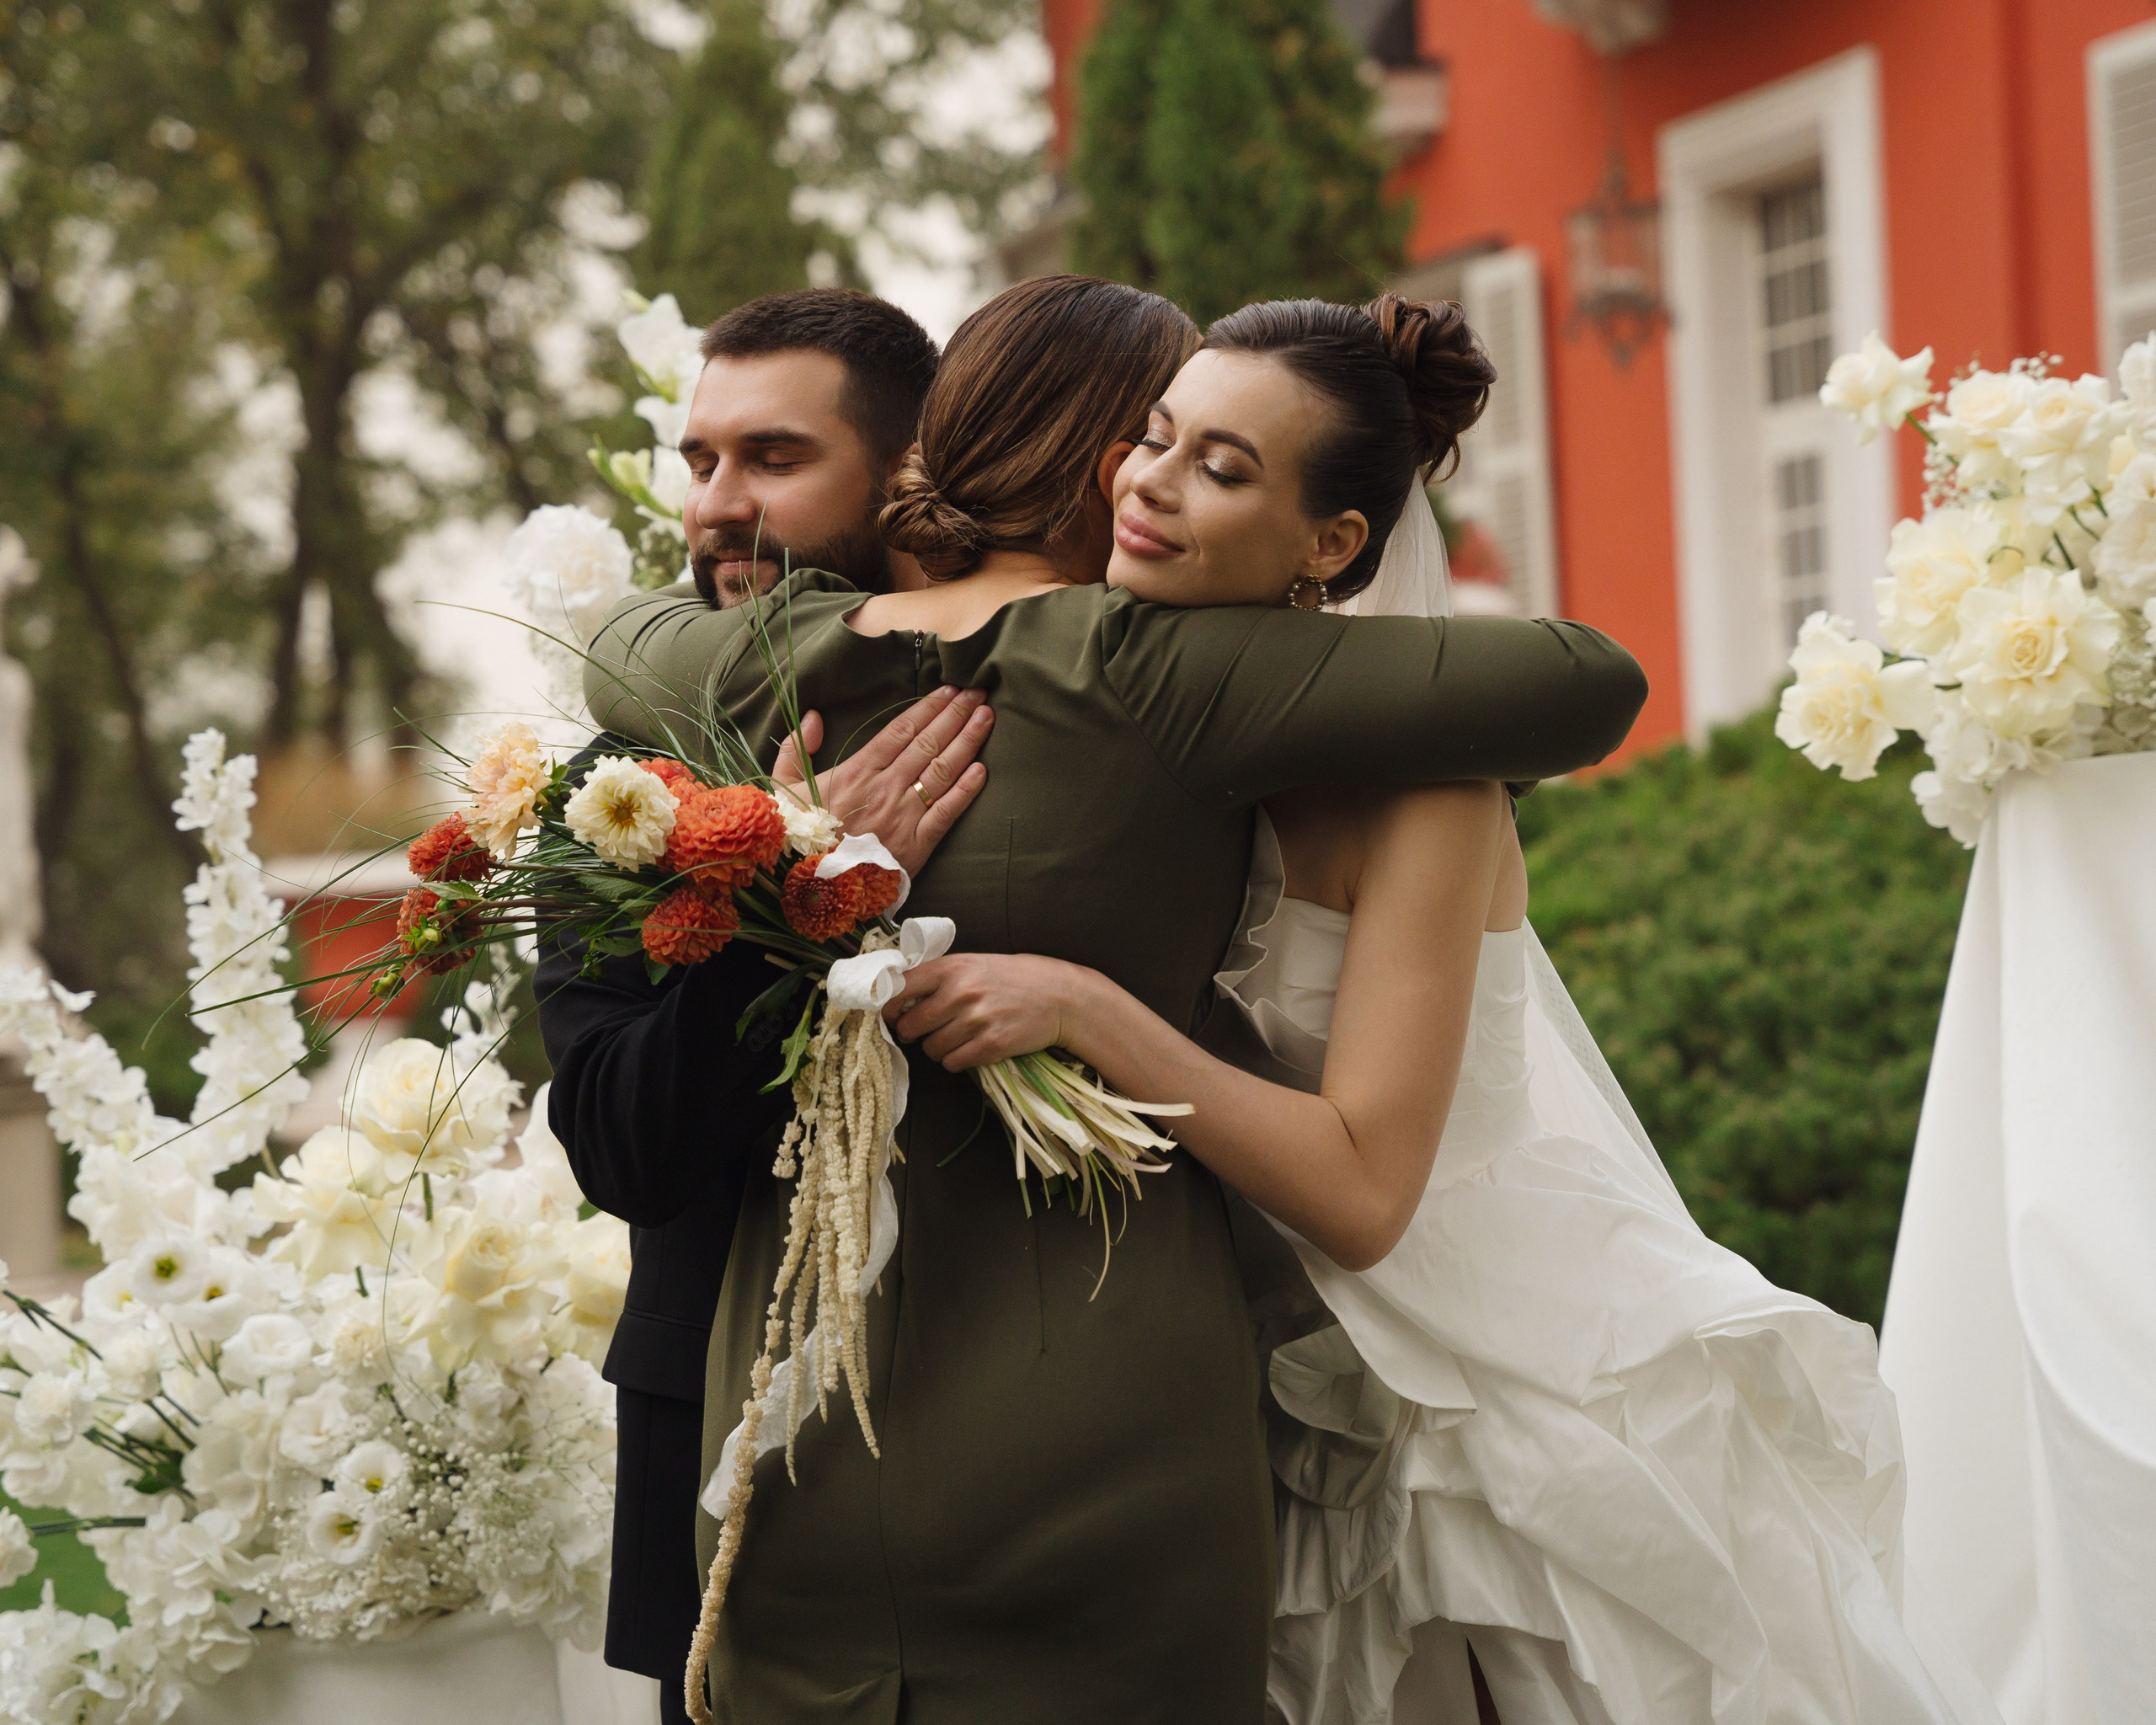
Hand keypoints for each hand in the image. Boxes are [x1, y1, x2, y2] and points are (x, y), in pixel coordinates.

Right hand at [772, 686, 991, 876]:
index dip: (928, 707)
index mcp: (856, 772)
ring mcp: (903, 817)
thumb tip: (814, 716)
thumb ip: (796, 750)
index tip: (949, 689)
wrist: (807, 892)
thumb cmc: (796, 840)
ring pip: (942, 771)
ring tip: (986, 717)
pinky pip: (946, 814)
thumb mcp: (784, 790)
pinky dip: (966, 791)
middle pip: (928, 743)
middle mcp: (885, 788)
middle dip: (956, 715)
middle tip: (979, 692)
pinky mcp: (916, 846)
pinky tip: (982, 770)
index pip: (901, 730)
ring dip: (967, 742)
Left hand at [884, 953, 1098, 1070]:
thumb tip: (899, 998)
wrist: (1059, 995)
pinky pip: (953, 1063)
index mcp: (951, 968)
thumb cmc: (1013, 978)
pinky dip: (956, 1060)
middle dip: (913, 1033)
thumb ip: (939, 977)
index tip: (894, 1015)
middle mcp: (960, 993)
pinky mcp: (991, 1045)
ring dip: (938, 1048)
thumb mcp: (974, 964)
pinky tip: (970, 1048)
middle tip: (925, 1031)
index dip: (890, 1008)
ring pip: (931, 1049)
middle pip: (911, 1026)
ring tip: (956, 1038)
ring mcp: (975, 1020)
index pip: (900, 990)